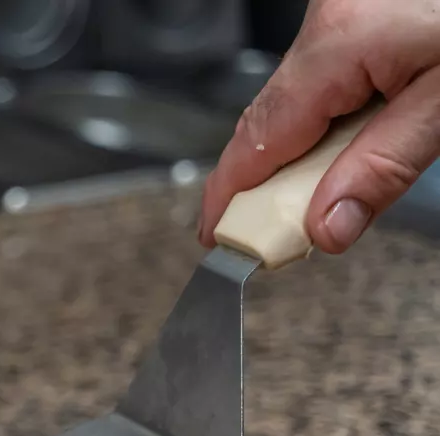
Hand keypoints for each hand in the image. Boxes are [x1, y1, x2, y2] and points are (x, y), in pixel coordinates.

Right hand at [200, 0, 439, 254]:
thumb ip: (385, 168)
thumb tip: (325, 228)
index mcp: (337, 44)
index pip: (258, 140)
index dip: (231, 199)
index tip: (220, 243)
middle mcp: (327, 22)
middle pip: (271, 124)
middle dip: (275, 185)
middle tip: (288, 238)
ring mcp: (341, 13)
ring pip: (300, 104)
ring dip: (312, 156)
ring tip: (338, 193)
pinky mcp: (360, 13)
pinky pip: (327, 79)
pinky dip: (335, 123)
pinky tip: (357, 147)